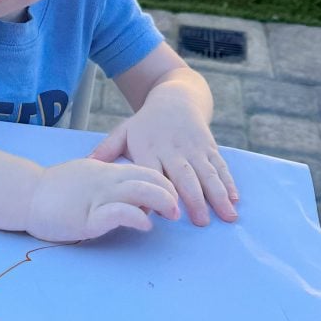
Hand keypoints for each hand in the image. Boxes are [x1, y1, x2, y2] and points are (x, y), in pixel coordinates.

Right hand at [26, 158, 179, 241]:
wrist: (26, 195)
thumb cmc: (54, 190)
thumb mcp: (86, 177)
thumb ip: (108, 182)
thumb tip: (129, 195)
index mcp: (107, 171)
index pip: (145, 171)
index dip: (164, 183)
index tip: (173, 198)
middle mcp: (106, 181)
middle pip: (150, 179)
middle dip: (171, 194)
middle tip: (179, 211)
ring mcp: (98, 198)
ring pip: (140, 192)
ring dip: (163, 203)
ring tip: (170, 216)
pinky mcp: (88, 218)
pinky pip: (120, 213)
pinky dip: (138, 218)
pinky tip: (145, 225)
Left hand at [89, 102, 238, 226]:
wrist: (175, 98)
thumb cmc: (144, 123)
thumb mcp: (123, 132)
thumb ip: (106, 151)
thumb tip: (85, 165)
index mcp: (150, 148)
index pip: (152, 173)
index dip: (156, 191)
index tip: (159, 214)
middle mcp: (174, 149)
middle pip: (184, 176)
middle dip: (194, 199)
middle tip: (199, 222)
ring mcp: (194, 149)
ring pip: (207, 174)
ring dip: (217, 196)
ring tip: (226, 217)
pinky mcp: (209, 147)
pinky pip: (220, 166)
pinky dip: (228, 183)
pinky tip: (235, 199)